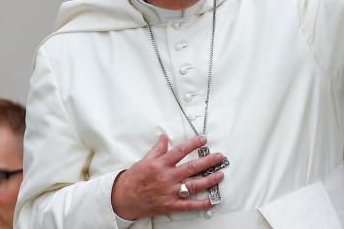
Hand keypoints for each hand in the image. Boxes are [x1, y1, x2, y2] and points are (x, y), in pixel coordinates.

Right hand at [111, 134, 225, 219]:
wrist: (123, 198)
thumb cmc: (134, 180)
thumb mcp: (145, 160)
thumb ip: (157, 149)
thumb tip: (164, 137)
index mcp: (161, 164)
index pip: (181, 151)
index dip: (194, 144)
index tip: (204, 139)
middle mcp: (167, 177)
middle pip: (192, 167)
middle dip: (208, 161)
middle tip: (219, 157)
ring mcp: (170, 192)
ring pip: (194, 185)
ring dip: (209, 180)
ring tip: (220, 174)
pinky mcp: (170, 205)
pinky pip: (188, 205)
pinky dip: (201, 204)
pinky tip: (211, 200)